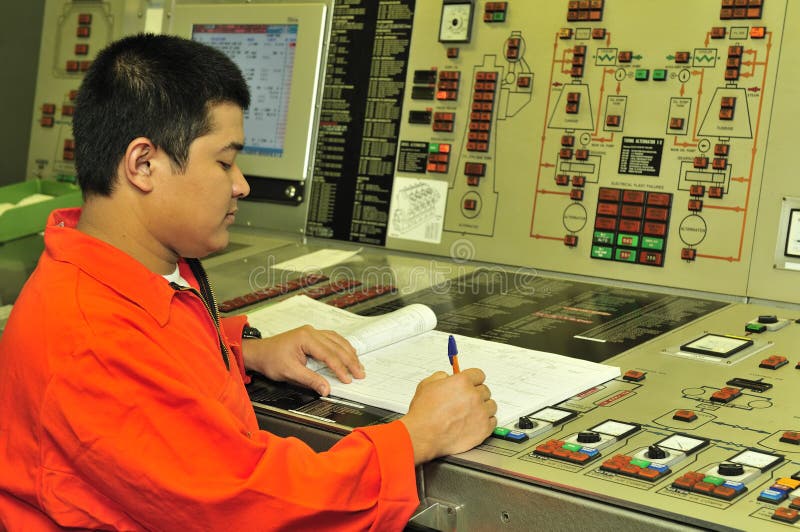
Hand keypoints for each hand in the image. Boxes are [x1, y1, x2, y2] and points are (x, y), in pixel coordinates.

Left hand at [242, 325, 363, 395]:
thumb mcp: (290, 373)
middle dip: (350, 361)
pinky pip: (332, 339)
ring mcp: (312, 332)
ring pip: (337, 341)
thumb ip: (310, 380)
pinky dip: (342, 347)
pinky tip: (348, 353)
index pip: (329, 354)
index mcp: (306, 338)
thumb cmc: (271, 360)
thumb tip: (326, 389)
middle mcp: (311, 332)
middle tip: (360, 374)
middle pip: (337, 346)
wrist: (259, 352)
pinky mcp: (312, 335)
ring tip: (358, 365)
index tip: (348, 379)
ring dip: (349, 353)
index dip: (340, 368)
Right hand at [400, 368, 496, 463]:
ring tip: (470, 413)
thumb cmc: (423, 413)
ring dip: (483, 408)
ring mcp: (480, 413)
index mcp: (462, 382)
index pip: (479, 374)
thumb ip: (440, 377)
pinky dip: (486, 422)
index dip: (473, 380)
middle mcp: (474, 396)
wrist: (423, 435)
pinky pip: (493, 421)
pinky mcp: (484, 429)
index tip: (471, 384)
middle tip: (466, 401)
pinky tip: (475, 422)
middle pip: (485, 390)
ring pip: (491, 405)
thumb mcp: (426, 385)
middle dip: (476, 394)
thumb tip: (447, 377)